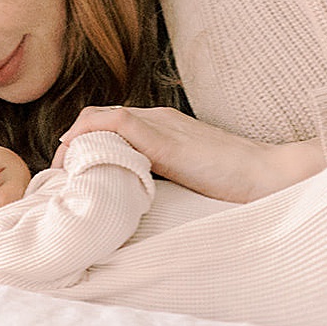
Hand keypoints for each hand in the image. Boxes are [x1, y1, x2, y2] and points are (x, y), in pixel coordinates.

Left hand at [58, 105, 326, 202]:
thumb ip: (162, 182)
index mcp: (163, 127)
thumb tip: (135, 207)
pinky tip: (77, 162)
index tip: (70, 175)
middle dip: (72, 144)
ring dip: (74, 142)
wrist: (268, 175)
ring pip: (99, 118)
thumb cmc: (236, 186)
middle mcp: (158, 119)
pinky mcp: (164, 138)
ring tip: (61, 173)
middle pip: (98, 119)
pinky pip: (114, 124)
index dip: (84, 144)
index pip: (110, 124)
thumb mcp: (189, 180)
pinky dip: (89, 137)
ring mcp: (161, 124)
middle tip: (58, 177)